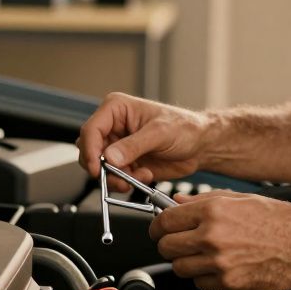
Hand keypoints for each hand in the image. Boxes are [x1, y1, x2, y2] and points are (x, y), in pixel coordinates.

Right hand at [77, 92, 209, 190]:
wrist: (200, 146)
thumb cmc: (185, 128)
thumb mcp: (159, 133)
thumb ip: (133, 146)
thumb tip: (109, 158)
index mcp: (117, 109)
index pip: (91, 130)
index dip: (90, 151)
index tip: (97, 169)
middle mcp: (113, 126)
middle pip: (90, 150)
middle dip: (103, 168)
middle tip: (119, 178)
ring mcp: (118, 145)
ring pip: (100, 167)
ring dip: (116, 177)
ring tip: (138, 176)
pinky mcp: (125, 162)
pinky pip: (114, 176)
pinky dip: (127, 181)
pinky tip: (145, 174)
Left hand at [150, 191, 290, 289]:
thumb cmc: (280, 221)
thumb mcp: (241, 198)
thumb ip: (204, 200)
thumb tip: (177, 202)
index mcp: (213, 210)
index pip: (165, 221)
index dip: (157, 227)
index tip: (159, 230)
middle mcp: (212, 236)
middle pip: (166, 247)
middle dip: (168, 245)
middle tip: (179, 244)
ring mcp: (220, 262)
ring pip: (180, 268)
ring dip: (186, 263)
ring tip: (202, 256)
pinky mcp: (229, 283)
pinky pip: (200, 284)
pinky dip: (204, 279)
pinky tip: (218, 268)